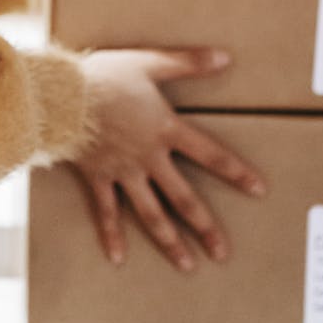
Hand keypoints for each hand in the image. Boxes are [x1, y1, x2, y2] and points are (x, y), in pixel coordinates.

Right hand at [71, 46, 266, 271]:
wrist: (64, 97)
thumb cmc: (106, 76)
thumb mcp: (150, 62)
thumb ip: (188, 62)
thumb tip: (225, 57)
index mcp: (165, 130)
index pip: (209, 154)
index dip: (235, 171)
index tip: (258, 190)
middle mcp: (148, 158)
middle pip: (183, 198)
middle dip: (205, 227)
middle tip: (222, 254)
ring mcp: (123, 172)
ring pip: (151, 213)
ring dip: (170, 241)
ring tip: (186, 265)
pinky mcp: (97, 177)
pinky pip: (106, 211)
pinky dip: (111, 235)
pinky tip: (118, 258)